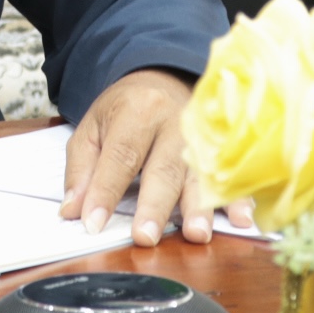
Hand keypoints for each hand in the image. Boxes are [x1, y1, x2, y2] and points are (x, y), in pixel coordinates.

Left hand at [58, 68, 253, 245]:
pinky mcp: (222, 149)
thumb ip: (81, 169)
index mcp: (136, 111)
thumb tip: (73, 210)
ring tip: (195, 233)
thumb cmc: (126, 108)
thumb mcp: (93, 127)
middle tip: (145, 236)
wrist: (163, 76)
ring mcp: (202, 137)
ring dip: (199, 207)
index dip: (106, 191)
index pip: (120, 156)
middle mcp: (173, 123)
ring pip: (200, 174)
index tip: (93, 223)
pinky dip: (238, 198)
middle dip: (154, 205)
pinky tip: (241, 218)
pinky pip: (231, 174)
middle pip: (163, 168)